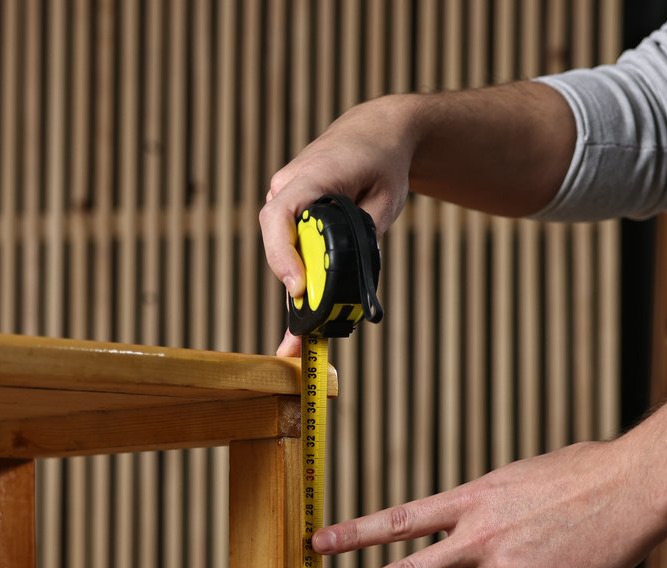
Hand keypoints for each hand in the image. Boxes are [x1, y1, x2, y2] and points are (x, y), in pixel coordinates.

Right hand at [260, 96, 420, 356]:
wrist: (375, 130)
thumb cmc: (383, 162)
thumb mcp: (387, 199)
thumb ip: (365, 235)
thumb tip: (348, 282)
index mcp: (313, 175)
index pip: (280, 216)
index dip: (283, 256)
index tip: (297, 288)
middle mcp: (287, 185)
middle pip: (279, 242)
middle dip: (293, 286)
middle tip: (299, 337)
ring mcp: (283, 196)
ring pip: (282, 247)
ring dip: (295, 284)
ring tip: (297, 338)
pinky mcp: (287, 209)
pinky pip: (287, 243)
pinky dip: (298, 273)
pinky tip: (302, 312)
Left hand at [309, 441, 666, 567]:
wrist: (638, 485)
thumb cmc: (587, 475)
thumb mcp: (519, 480)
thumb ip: (485, 510)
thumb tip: (475, 541)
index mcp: (471, 498)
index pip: (399, 519)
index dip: (355, 533)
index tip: (318, 543)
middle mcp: (478, 534)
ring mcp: (503, 566)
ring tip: (532, 562)